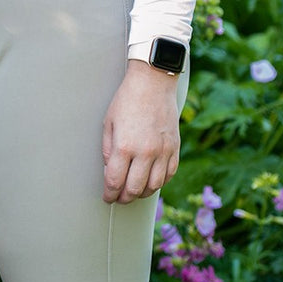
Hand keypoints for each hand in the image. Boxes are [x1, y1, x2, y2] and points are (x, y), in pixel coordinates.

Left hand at [101, 59, 181, 203]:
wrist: (153, 82)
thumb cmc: (127, 99)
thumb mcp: (109, 122)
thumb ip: (108, 149)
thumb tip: (110, 170)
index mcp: (125, 146)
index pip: (115, 181)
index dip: (109, 194)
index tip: (107, 197)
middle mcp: (145, 152)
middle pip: (134, 189)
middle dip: (124, 198)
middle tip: (118, 198)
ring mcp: (163, 152)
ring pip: (154, 186)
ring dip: (142, 193)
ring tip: (133, 191)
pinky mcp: (175, 148)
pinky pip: (169, 175)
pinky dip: (159, 182)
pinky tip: (151, 180)